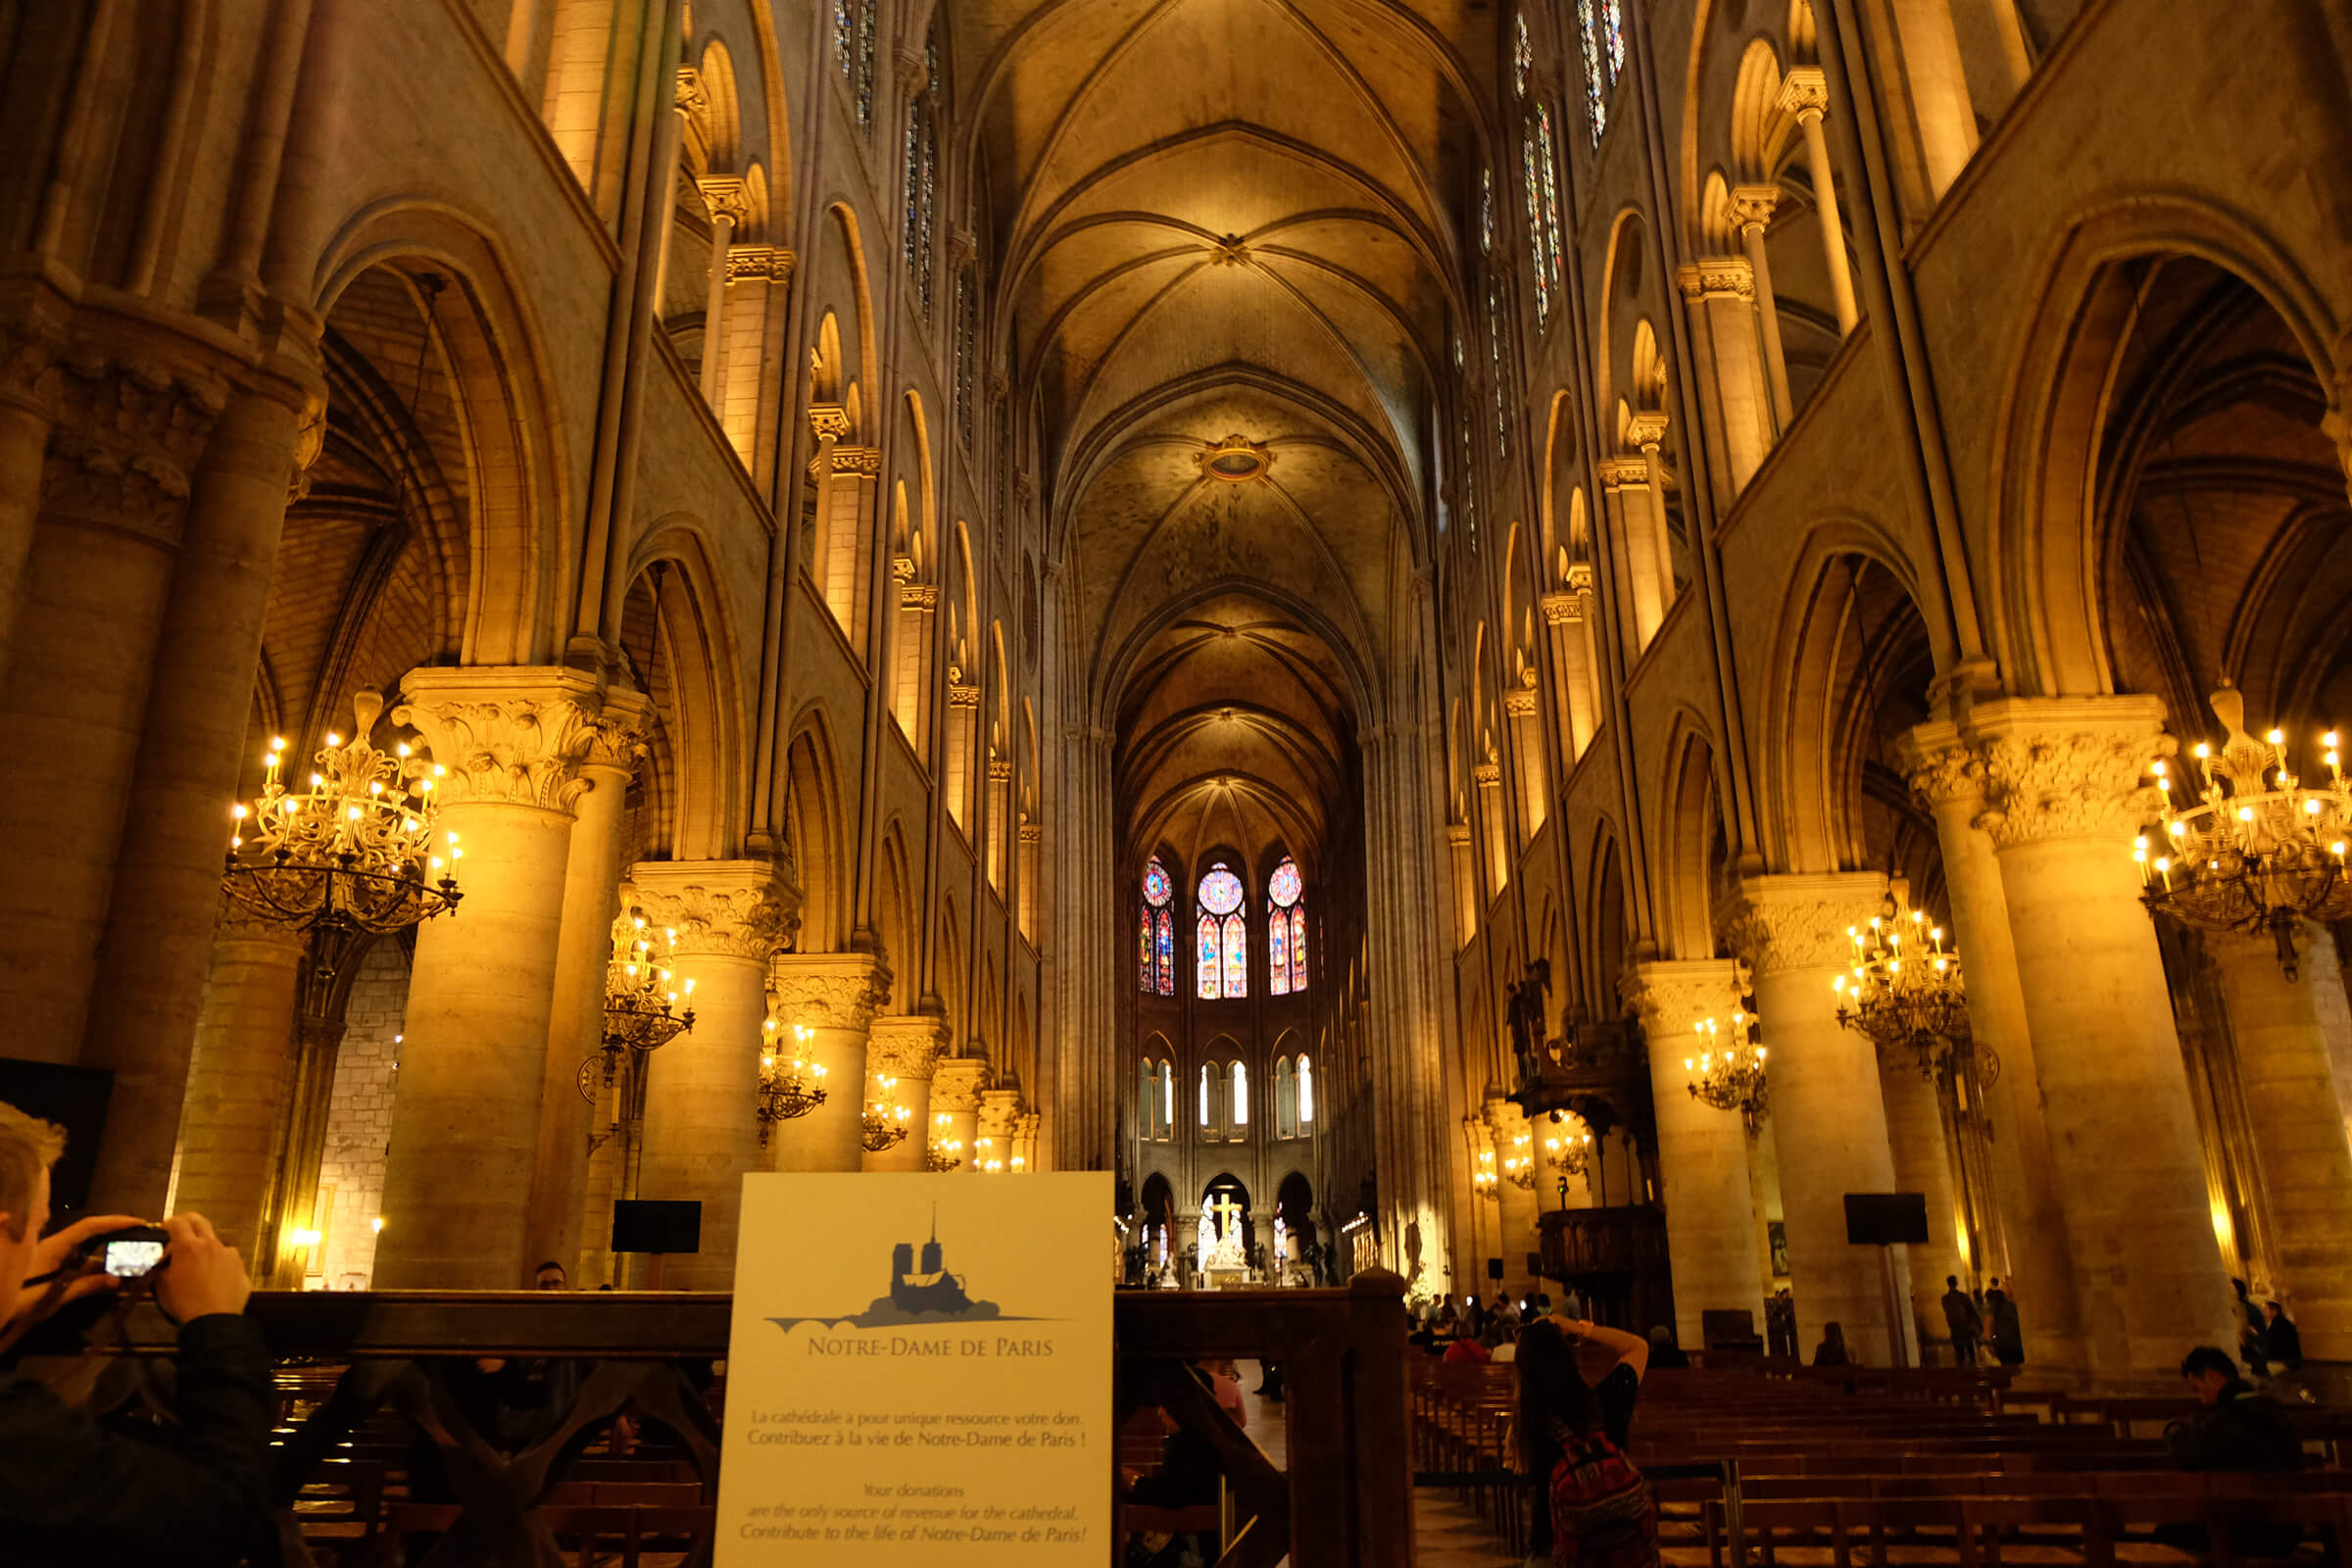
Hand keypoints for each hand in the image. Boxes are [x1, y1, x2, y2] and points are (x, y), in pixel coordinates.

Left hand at [1, 1212, 142, 1341]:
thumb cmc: (22, 1301)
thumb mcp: (55, 1296)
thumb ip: (86, 1285)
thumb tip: (117, 1280)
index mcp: (54, 1247)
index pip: (88, 1227)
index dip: (114, 1222)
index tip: (137, 1222)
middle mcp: (54, 1248)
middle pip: (89, 1236)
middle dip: (114, 1237)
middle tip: (139, 1240)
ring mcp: (51, 1260)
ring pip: (84, 1253)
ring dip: (106, 1257)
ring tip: (129, 1262)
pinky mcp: (49, 1272)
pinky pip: (76, 1265)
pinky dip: (93, 1270)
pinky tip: (108, 1277)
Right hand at [153, 1212, 250, 1323]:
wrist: (214, 1320)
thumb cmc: (186, 1304)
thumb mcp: (163, 1286)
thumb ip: (162, 1268)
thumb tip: (163, 1262)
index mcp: (188, 1247)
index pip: (178, 1222)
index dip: (169, 1223)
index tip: (166, 1228)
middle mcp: (211, 1245)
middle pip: (199, 1221)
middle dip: (187, 1222)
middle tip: (180, 1232)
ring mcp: (228, 1254)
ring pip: (214, 1242)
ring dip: (204, 1247)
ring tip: (197, 1265)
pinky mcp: (240, 1265)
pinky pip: (227, 1258)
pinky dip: (218, 1262)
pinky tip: (213, 1277)